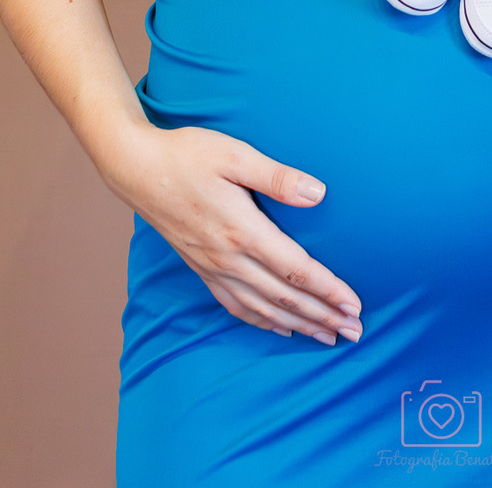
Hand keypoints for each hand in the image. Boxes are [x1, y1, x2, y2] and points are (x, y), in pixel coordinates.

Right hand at [101, 122, 363, 345]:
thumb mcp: (235, 155)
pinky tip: (279, 328)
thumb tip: (318, 194)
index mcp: (242, 230)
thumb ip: (277, 177)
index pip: (295, 270)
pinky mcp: (201, 268)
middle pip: (285, 297)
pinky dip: (262, 322)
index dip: (328, 289)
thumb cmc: (187, 154)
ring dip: (299, 325)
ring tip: (327, 338)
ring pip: (263, 308)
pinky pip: (236, 306)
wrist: (136, 168)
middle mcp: (229, 258)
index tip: (354, 304)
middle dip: (322, 316)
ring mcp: (213, 267)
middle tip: (355, 331)